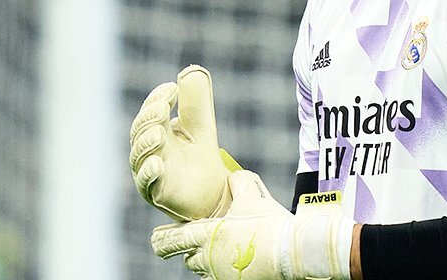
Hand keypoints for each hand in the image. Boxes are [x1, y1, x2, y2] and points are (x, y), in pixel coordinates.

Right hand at [130, 65, 236, 221]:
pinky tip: (158, 163)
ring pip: (139, 156)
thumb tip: (191, 71)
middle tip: (163, 107)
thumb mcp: (202, 124)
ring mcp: (149, 172)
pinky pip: (146, 183)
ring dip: (147, 142)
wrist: (214, 194)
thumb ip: (196, 100)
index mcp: (156, 130)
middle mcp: (148, 151)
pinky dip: (149, 172)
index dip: (157, 99)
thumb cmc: (201, 158)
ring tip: (160, 133)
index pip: (149, 112)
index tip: (172, 88)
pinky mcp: (157, 193)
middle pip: (140, 131)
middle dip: (149, 117)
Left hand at [151, 170, 353, 279]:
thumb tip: (230, 176)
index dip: (162, 239)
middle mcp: (208, 258)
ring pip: (202, 269)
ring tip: (215, 250)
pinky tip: (233, 261)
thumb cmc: (269, 223)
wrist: (292, 251)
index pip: (172, 240)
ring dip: (204, 260)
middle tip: (191, 243)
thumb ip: (236, 182)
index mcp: (206, 236)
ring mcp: (221, 274)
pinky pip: (220, 277)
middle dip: (189, 250)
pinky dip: (221, 269)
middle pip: (187, 258)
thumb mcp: (251, 195)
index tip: (155, 238)